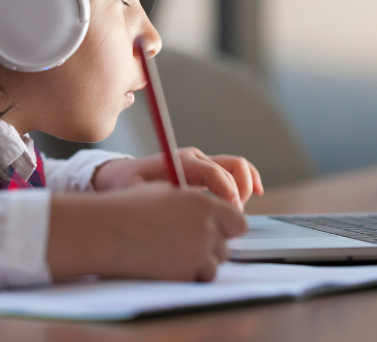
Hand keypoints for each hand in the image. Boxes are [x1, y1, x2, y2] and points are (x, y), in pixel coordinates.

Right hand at [47, 184, 247, 281]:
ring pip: (214, 264)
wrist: (105, 230)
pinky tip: (166, 265)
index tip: (215, 233)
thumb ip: (193, 203)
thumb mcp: (166, 193)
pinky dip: (187, 275)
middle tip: (185, 246)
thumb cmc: (128, 209)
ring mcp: (198, 252)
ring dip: (199, 263)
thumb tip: (208, 215)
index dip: (227, 229)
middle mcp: (206, 227)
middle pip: (226, 246)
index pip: (238, 222)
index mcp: (203, 203)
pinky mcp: (186, 272)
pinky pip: (198, 278)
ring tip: (171, 255)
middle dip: (210, 248)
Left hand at [92, 147, 263, 209]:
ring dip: (245, 187)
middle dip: (239, 193)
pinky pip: (235, 169)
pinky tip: (255, 194)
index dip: (226, 190)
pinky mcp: (207, 169)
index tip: (232, 211)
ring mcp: (202, 161)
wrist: (121, 175)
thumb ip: (156, 199)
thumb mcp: (135, 193)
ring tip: (237, 211)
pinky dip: (248, 179)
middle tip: (232, 218)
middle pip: (231, 167)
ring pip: (237, 166)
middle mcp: (195, 157)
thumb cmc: (127, 185)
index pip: (212, 171)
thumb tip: (174, 211)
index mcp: (179, 161)